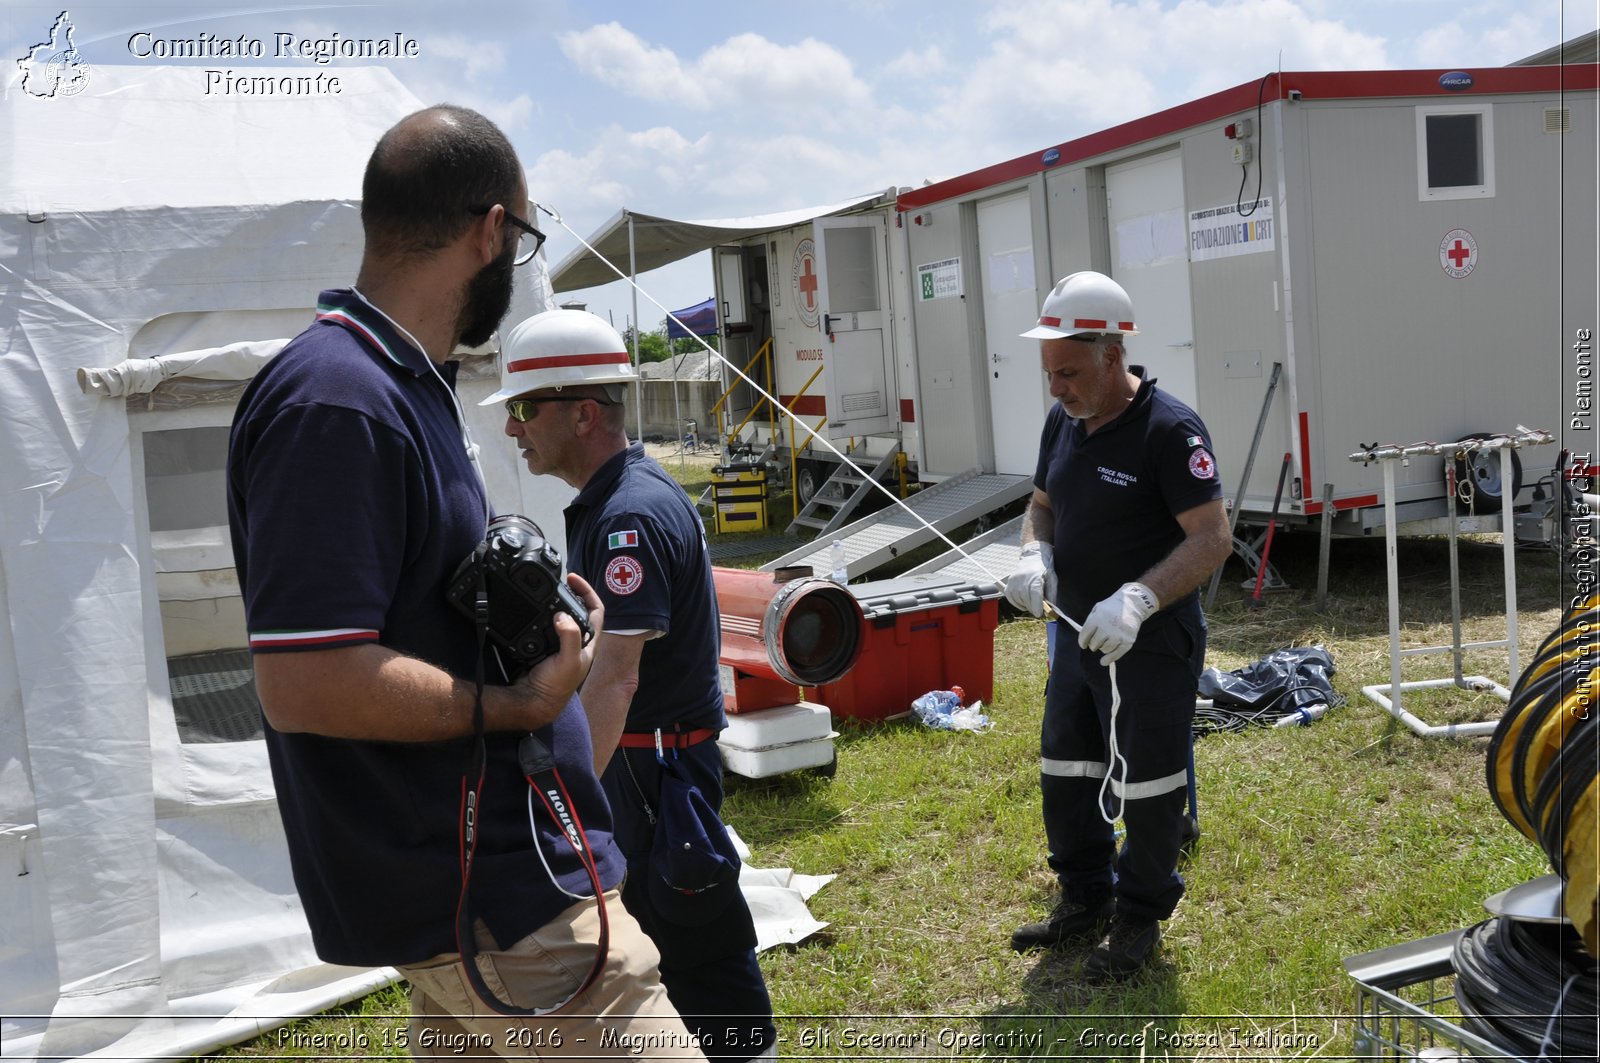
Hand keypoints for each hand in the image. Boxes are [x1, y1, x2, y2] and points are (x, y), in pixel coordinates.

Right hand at [508, 573, 602, 728]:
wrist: (533, 701)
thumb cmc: (555, 687)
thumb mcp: (568, 661)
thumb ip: (569, 637)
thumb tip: (562, 615)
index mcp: (588, 643)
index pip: (596, 610)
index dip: (587, 591)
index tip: (572, 578)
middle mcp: (577, 642)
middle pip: (579, 609)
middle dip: (571, 593)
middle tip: (559, 581)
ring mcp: (561, 644)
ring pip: (562, 615)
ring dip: (555, 602)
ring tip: (547, 590)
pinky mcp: (546, 646)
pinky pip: (545, 624)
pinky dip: (541, 614)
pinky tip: (535, 609)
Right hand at [1005, 542, 1054, 617]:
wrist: (1033, 556)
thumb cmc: (1045, 568)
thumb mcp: (1052, 579)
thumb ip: (1051, 593)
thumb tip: (1050, 608)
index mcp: (1035, 576)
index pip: (1034, 594)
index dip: (1037, 605)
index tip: (1040, 614)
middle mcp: (1022, 578)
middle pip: (1026, 599)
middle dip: (1033, 608)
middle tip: (1039, 611)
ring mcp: (1014, 580)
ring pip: (1018, 600)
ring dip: (1025, 606)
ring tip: (1032, 604)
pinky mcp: (1009, 583)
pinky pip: (1010, 598)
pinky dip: (1017, 603)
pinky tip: (1023, 602)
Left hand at [1078, 582, 1157, 663]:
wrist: (1133, 604)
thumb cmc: (1112, 607)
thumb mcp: (1098, 608)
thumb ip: (1090, 621)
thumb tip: (1085, 638)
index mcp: (1098, 618)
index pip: (1085, 635)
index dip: (1082, 642)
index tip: (1083, 644)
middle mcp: (1107, 627)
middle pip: (1094, 644)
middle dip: (1093, 644)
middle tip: (1096, 642)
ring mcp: (1118, 635)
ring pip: (1104, 650)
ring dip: (1102, 648)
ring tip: (1105, 643)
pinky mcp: (1127, 641)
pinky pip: (1116, 654)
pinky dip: (1109, 659)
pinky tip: (1104, 661)